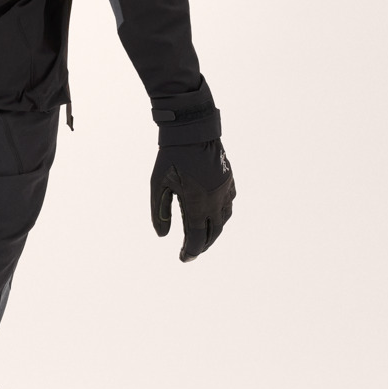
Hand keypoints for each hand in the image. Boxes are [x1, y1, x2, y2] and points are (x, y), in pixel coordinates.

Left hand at [151, 136, 234, 259]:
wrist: (193, 130)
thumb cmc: (172, 157)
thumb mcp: (158, 185)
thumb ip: (160, 212)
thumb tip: (163, 236)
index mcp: (198, 204)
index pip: (197, 238)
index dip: (190, 251)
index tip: (183, 258)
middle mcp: (215, 201)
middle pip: (213, 234)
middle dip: (202, 245)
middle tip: (190, 251)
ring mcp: (225, 191)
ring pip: (223, 220)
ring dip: (213, 231)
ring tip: (201, 236)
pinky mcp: (229, 181)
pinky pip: (228, 205)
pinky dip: (220, 215)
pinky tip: (212, 214)